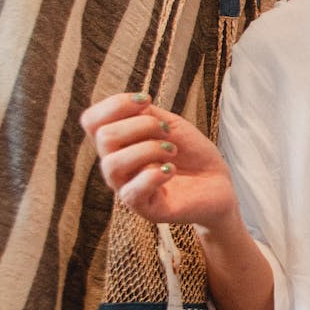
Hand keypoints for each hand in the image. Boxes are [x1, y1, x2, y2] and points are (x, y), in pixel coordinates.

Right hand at [80, 92, 236, 231]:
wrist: (217, 183)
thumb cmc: (191, 153)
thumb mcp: (169, 124)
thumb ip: (145, 113)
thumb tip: (133, 103)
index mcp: (117, 144)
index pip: (91, 121)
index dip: (115, 104)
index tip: (147, 101)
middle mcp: (115, 166)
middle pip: (104, 137)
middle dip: (141, 125)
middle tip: (167, 132)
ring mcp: (127, 188)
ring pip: (113, 164)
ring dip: (149, 149)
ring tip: (172, 151)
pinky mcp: (145, 208)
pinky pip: (132, 192)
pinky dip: (155, 175)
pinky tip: (171, 170)